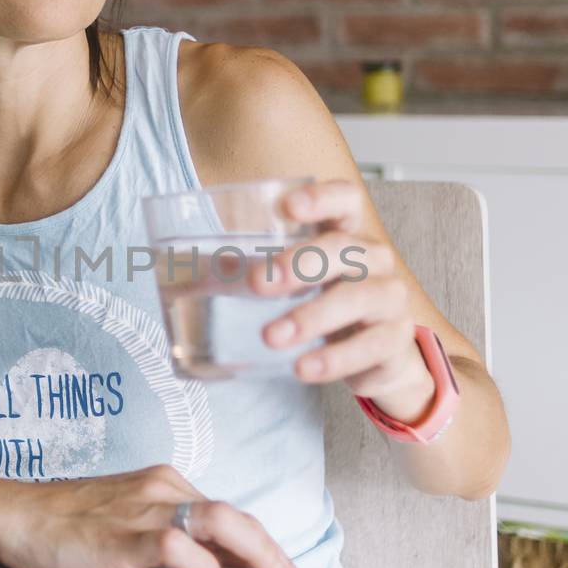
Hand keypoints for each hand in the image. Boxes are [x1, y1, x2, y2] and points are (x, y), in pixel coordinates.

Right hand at [0, 463, 298, 567]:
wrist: (14, 514)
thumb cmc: (65, 523)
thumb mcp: (125, 519)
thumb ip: (166, 533)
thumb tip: (212, 565)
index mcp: (164, 485)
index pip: (227, 513)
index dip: (259, 543)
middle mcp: (161, 491)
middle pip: (234, 515)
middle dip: (270, 550)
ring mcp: (142, 512)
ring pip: (218, 521)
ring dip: (254, 553)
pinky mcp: (121, 536)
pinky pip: (174, 544)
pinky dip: (201, 565)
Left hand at [248, 179, 435, 418]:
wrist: (378, 356)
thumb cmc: (325, 306)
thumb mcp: (294, 285)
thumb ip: (251, 273)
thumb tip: (173, 273)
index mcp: (346, 235)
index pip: (346, 200)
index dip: (322, 198)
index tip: (288, 207)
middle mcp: (374, 260)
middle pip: (344, 248)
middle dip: (299, 263)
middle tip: (257, 283)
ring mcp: (389, 298)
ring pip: (358, 297)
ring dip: (311, 316)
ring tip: (272, 337)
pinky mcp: (394, 340)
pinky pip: (369, 346)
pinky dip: (334, 359)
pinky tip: (303, 368)